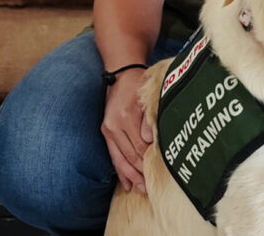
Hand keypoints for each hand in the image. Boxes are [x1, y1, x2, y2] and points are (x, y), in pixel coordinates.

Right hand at [100, 69, 152, 192]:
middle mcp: (115, 125)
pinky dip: (119, 170)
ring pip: (120, 158)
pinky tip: (125, 183)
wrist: (121, 72)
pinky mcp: (105, 131)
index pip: (139, 146)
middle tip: (150, 188)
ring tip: (140, 189)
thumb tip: (151, 142)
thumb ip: (149, 120)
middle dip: (140, 173)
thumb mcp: (147, 98)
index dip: (148, 161)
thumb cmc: (139, 84)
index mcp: (127, 117)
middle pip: (130, 155)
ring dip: (130, 176)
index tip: (158, 173)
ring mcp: (108, 129)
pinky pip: (112, 155)